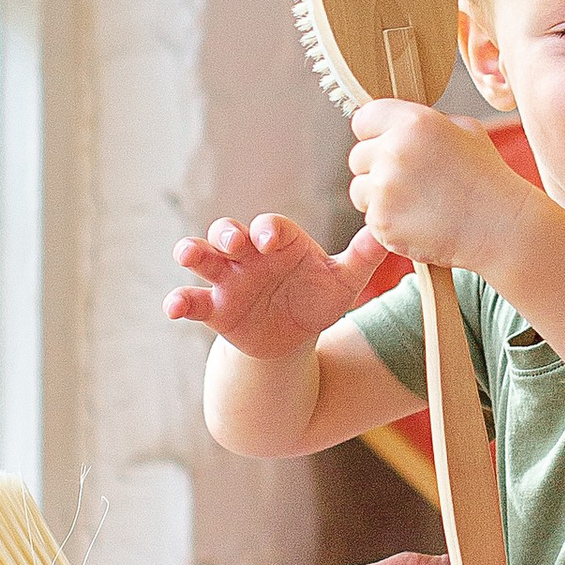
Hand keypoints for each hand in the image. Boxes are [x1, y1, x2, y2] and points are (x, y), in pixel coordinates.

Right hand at [167, 214, 391, 361]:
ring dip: (193, 251)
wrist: (294, 337)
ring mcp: (228, 279)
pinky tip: (173, 307)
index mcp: (280, 242)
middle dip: (228, 233)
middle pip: (230, 232)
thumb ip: (363, 256)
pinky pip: (193, 300)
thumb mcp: (343, 281)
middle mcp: (249, 255)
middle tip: (234, 241)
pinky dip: (179, 301)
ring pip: (203, 256)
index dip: (268, 229)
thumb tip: (391, 233)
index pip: (271, 226)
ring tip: (188, 254)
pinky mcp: (214, 308)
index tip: (271, 239)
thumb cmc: (317, 299)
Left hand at [347, 103, 533, 273]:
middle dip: (376, 168)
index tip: (387, 145)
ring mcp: (385, 189)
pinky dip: (389, 222)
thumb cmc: (487, 178)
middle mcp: (394, 151)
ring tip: (416, 203)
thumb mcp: (465, 130)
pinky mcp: (383, 221)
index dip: (374, 133)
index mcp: (414, 122)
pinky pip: (370, 219)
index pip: (363, 119)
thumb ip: (425, 122)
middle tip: (409, 181)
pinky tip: (419, 221)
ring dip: (379, 197)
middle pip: (357, 157)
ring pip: (359, 190)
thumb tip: (397, 124)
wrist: (501, 227)